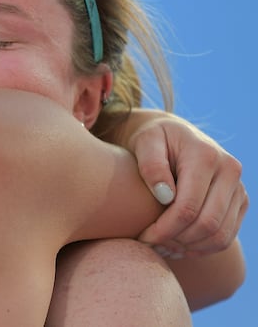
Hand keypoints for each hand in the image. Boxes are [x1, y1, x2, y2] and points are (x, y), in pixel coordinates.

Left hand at [128, 115, 247, 257]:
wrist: (173, 135)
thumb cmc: (153, 139)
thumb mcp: (144, 142)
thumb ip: (151, 165)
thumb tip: (165, 196)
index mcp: (206, 155)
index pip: (187, 207)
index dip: (164, 229)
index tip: (143, 237)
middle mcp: (229, 171)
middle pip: (207, 224)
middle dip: (176, 241)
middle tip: (150, 244)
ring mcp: (238, 187)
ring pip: (220, 236)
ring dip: (189, 248)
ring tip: (161, 246)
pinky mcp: (240, 201)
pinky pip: (226, 236)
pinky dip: (202, 248)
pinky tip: (177, 246)